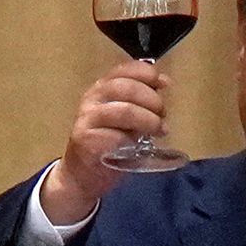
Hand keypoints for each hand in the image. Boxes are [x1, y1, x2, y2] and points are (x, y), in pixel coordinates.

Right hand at [38, 60, 169, 228]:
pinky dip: (133, 140)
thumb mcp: (125, 117)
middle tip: (163, 113)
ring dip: (148, 119)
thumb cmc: (108, 143)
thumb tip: (163, 82)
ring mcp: (87, 120)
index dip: (146, 73)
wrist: (81, 175)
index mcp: (101, 88)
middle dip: (151, 99)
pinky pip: (117, 136)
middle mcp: (92, 99)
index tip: (164, 83)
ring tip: (159, 129)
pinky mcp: (87, 141)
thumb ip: (141, 100)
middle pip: (126, 87)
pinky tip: (139, 147)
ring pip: (124, 110)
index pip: (123, 70)